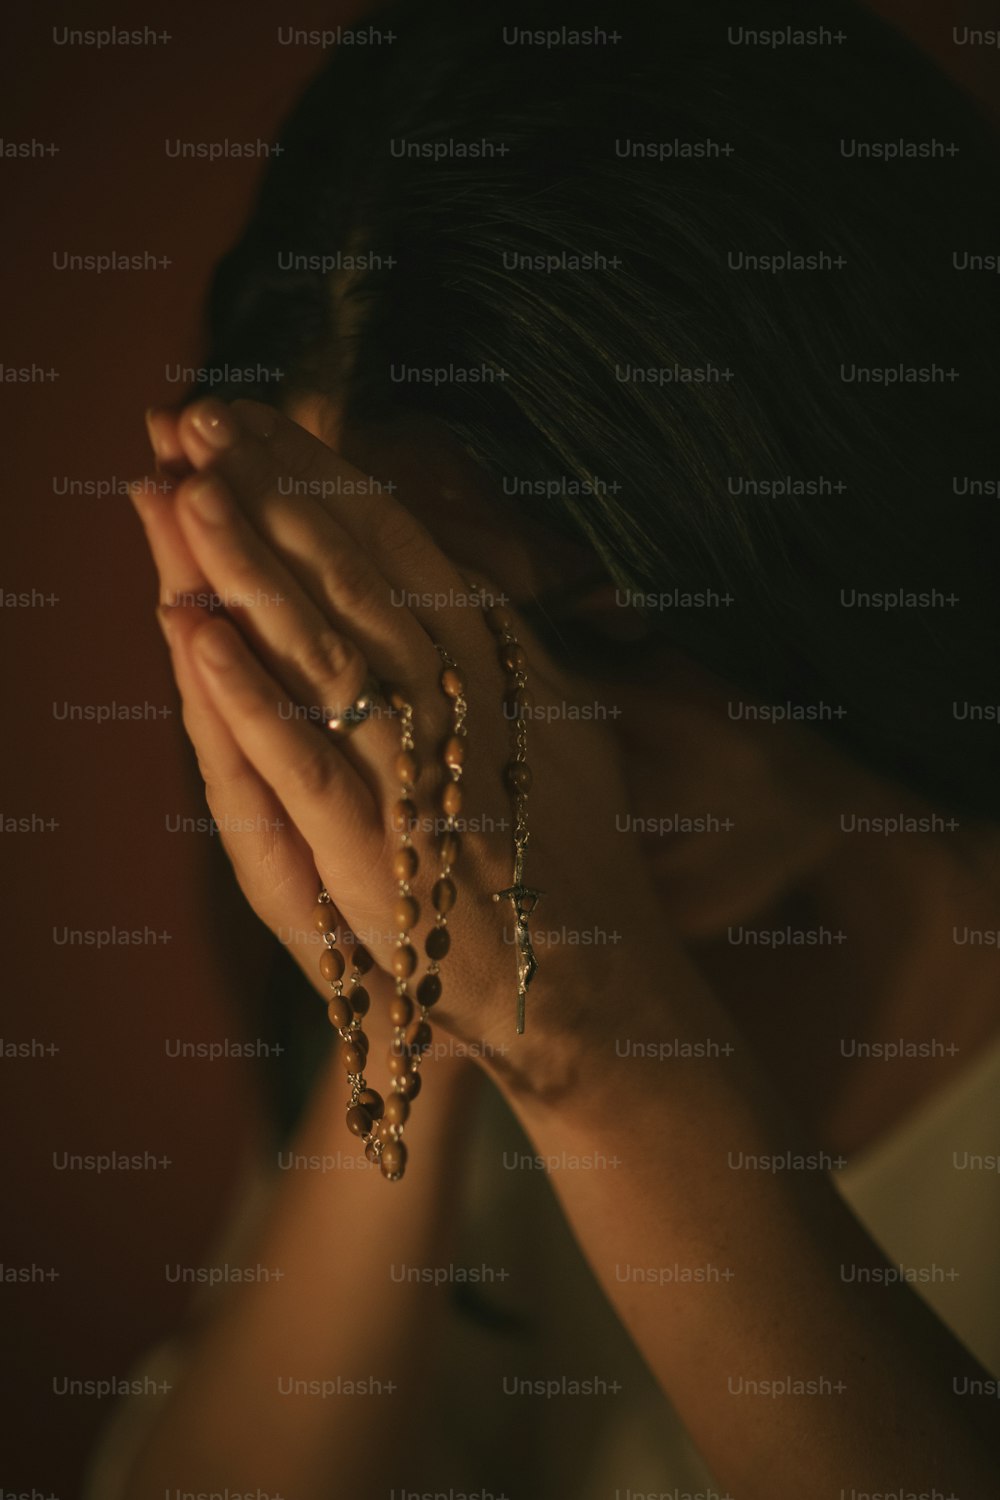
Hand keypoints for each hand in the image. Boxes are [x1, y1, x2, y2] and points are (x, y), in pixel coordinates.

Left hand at [131, 398, 663, 1067]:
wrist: (598, 986)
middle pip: (357, 580)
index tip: (266, 416)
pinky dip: (248, 695)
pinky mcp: (377, 857)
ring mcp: (416, 779)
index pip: (403, 549)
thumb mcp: (559, 728)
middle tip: (203, 414)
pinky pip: (303, 763)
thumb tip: (461, 567)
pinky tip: (195, 629)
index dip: (329, 476)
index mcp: (502, 670)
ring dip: (252, 566)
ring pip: (324, 653)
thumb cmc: (574, 861)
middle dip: (275, 491)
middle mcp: (462, 709)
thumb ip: (509, 647)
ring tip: (189, 485)